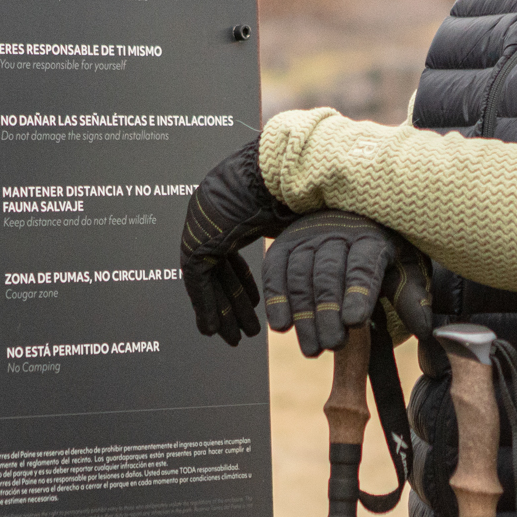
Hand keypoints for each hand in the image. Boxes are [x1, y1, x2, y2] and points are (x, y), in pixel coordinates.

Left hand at [180, 139, 295, 346]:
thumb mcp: (295, 224)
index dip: (245, 285)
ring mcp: (200, 232)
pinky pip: (197, 283)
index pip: (233, 258)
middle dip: (233, 304)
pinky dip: (206, 306)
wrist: (271, 177)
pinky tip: (213, 330)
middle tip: (244, 331)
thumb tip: (321, 258)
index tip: (256, 306)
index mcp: (232, 214)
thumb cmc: (292, 191)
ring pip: (208, 283)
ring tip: (234, 338)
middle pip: (221, 273)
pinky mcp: (195, 243)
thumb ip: (299, 244)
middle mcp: (212, 223)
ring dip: (222, 312)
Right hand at [261, 211, 433, 356]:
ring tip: (313, 349)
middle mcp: (336, 233)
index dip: (358, 293)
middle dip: (329, 313)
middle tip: (333, 344)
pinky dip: (277, 300)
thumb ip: (411, 296)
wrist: (346, 216)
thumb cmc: (379, 250)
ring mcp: (306, 238)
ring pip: (300, 277)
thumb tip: (425, 329)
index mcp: (371, 238)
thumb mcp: (403, 267)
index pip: (362, 265)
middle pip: (328, 275)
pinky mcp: (282, 246)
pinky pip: (274, 272)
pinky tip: (282, 326)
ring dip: (304, 316)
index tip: (354, 321)